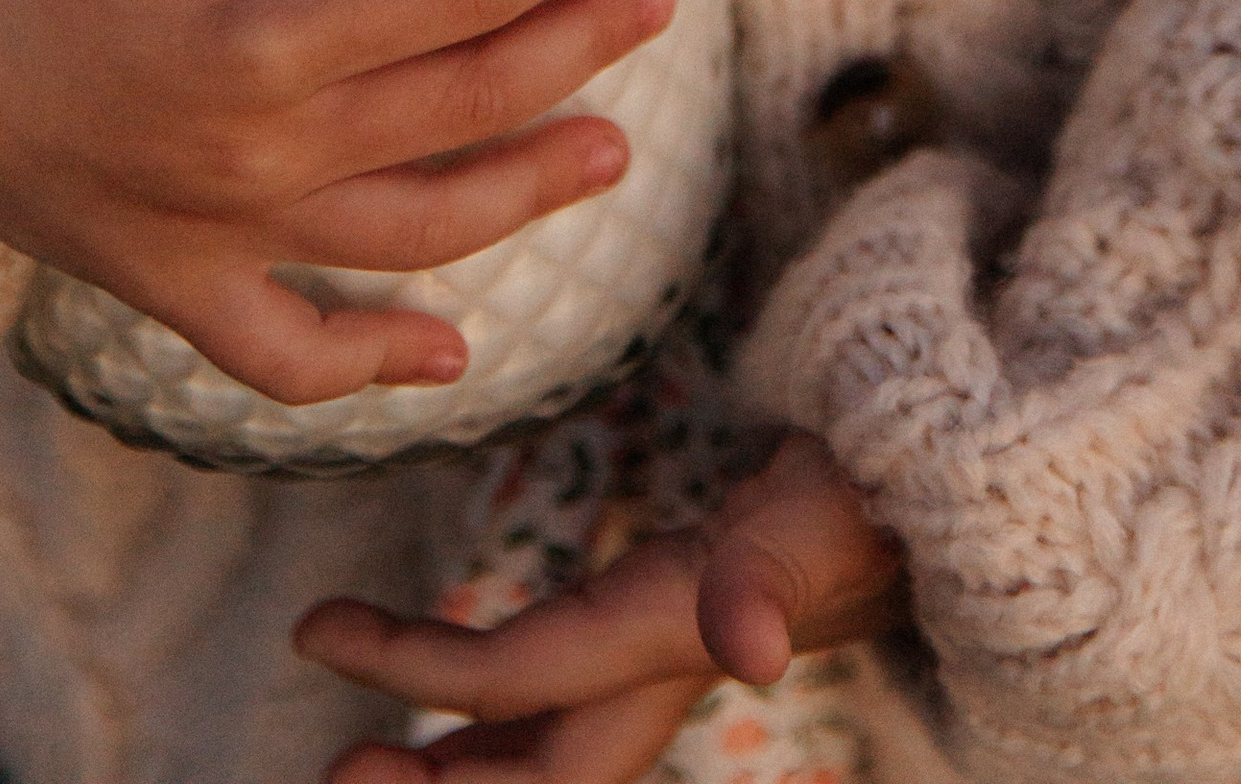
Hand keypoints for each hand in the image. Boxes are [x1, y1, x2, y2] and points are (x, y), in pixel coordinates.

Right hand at [0, 0, 670, 402]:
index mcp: (257, 31)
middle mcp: (253, 152)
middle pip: (457, 105)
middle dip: (572, 47)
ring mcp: (215, 235)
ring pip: (411, 232)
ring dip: (524, 192)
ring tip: (610, 148)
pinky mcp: (166, 285)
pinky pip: (287, 354)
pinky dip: (371, 361)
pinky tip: (450, 347)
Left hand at [296, 427, 904, 781]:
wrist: (924, 485)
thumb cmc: (869, 488)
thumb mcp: (821, 520)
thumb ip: (776, 574)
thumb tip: (751, 649)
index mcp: (663, 635)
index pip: (515, 679)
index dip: (412, 669)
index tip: (316, 632)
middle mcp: (651, 665)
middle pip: (526, 766)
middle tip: (336, 768)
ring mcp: (657, 654)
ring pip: (536, 742)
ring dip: (452, 763)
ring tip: (362, 762)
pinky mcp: (663, 625)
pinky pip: (559, 695)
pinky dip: (490, 713)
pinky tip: (449, 722)